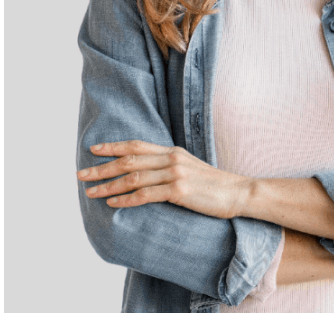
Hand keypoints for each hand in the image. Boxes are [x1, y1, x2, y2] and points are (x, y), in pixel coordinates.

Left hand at [77, 140, 250, 218]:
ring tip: (91, 192)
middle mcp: (171, 159)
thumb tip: (146, 172)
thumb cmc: (213, 184)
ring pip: (134, 178)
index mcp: (172, 151)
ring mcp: (175, 174)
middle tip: (81, 174)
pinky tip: (113, 202)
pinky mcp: (179, 191)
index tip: (93, 149)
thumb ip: (169, 166)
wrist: (237, 192)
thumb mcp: (190, 168)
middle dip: (103, 168)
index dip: (114, 147)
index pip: (137, 145)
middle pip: (130, 161)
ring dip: (108, 186)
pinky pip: (146, 195)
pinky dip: (126, 199)